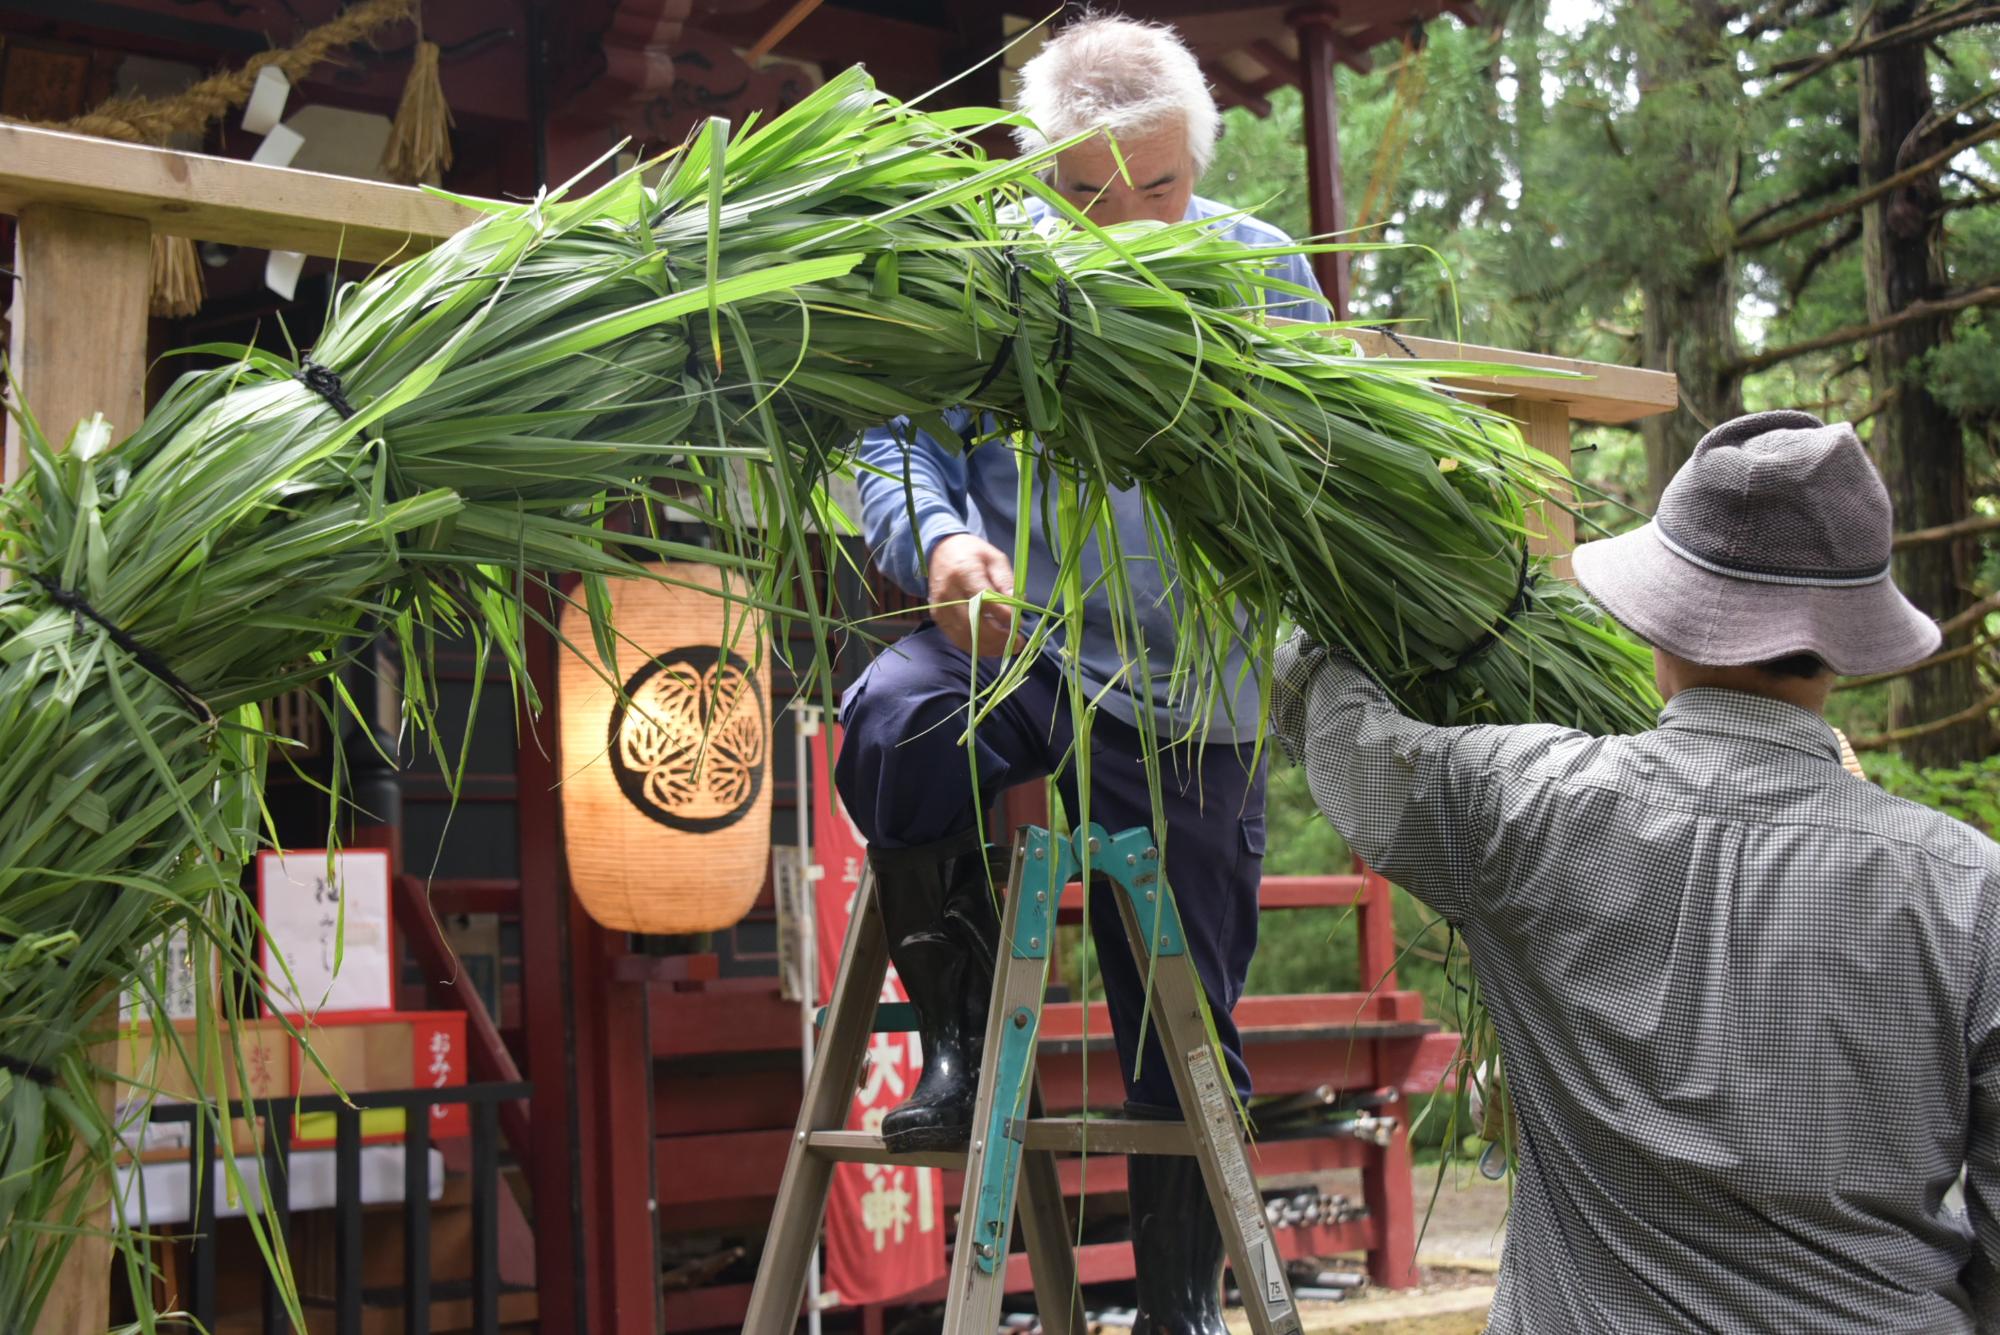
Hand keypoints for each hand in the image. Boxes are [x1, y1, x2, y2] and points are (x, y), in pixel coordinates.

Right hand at [927, 534, 1017, 656]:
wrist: (942, 551)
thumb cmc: (973, 554)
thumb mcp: (995, 559)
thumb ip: (1006, 582)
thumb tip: (1017, 608)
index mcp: (964, 572)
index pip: (985, 601)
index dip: (1004, 616)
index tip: (1020, 624)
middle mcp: (948, 592)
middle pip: (974, 623)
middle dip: (999, 638)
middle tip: (1018, 643)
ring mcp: (940, 607)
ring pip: (966, 636)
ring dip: (990, 647)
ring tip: (1009, 647)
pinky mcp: (937, 617)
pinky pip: (958, 639)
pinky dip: (977, 647)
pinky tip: (992, 646)